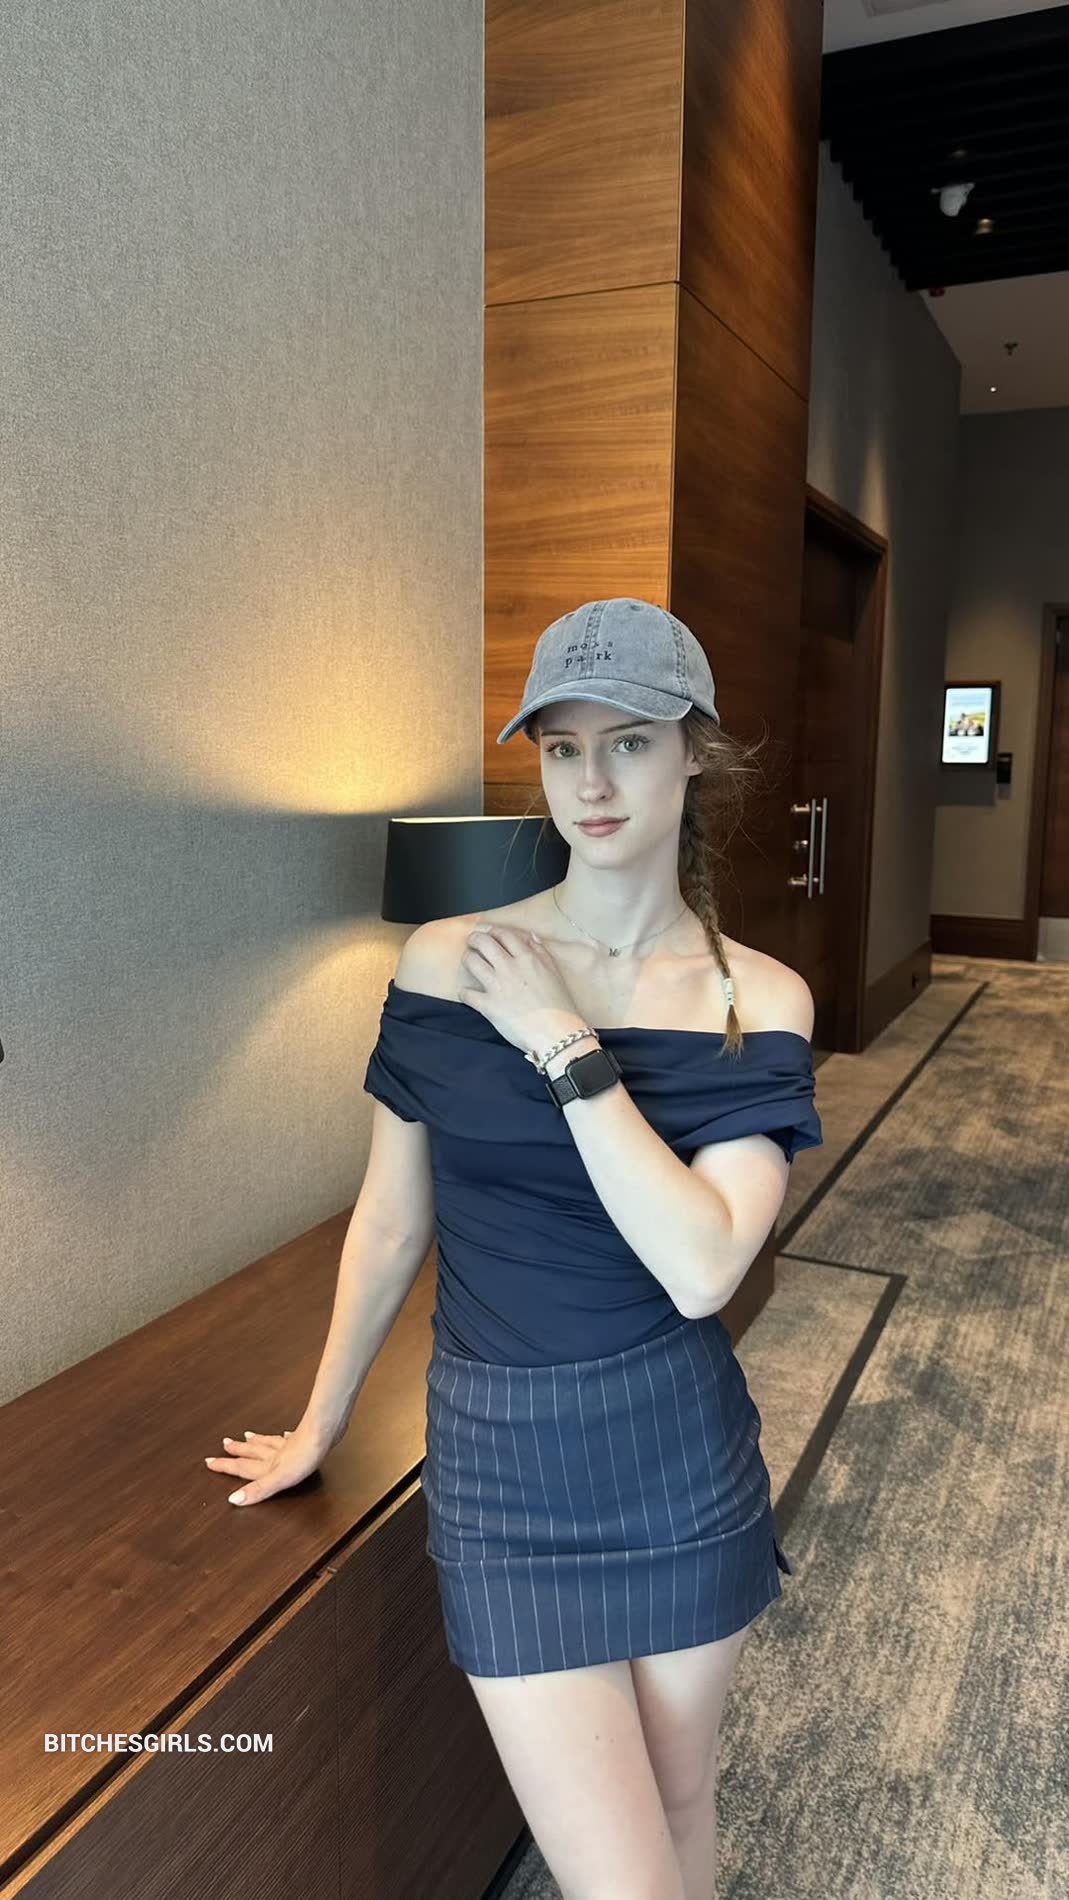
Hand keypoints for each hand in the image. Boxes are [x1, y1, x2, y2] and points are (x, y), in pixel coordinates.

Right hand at [204, 1425, 329, 1506]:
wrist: (324, 1431)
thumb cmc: (305, 1455)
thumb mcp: (280, 1479)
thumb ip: (258, 1489)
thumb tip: (234, 1499)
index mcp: (268, 1465)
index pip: (242, 1467)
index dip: (225, 1466)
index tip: (209, 1462)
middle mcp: (275, 1454)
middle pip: (252, 1452)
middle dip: (237, 1450)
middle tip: (224, 1444)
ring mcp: (289, 1445)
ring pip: (268, 1443)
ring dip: (256, 1441)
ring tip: (247, 1435)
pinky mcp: (304, 1439)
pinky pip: (289, 1438)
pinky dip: (284, 1437)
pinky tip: (285, 1433)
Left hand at [458, 924, 584, 1056]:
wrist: (557, 1034)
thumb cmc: (560, 1005)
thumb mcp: (555, 973)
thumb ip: (541, 953)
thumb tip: (530, 937)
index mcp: (528, 958)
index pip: (503, 934)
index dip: (492, 931)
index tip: (488, 933)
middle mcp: (510, 968)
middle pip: (483, 942)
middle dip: (474, 940)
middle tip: (472, 943)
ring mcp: (497, 986)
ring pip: (471, 962)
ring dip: (467, 959)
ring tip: (469, 962)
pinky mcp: (488, 1006)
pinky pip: (467, 993)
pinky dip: (464, 992)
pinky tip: (467, 993)